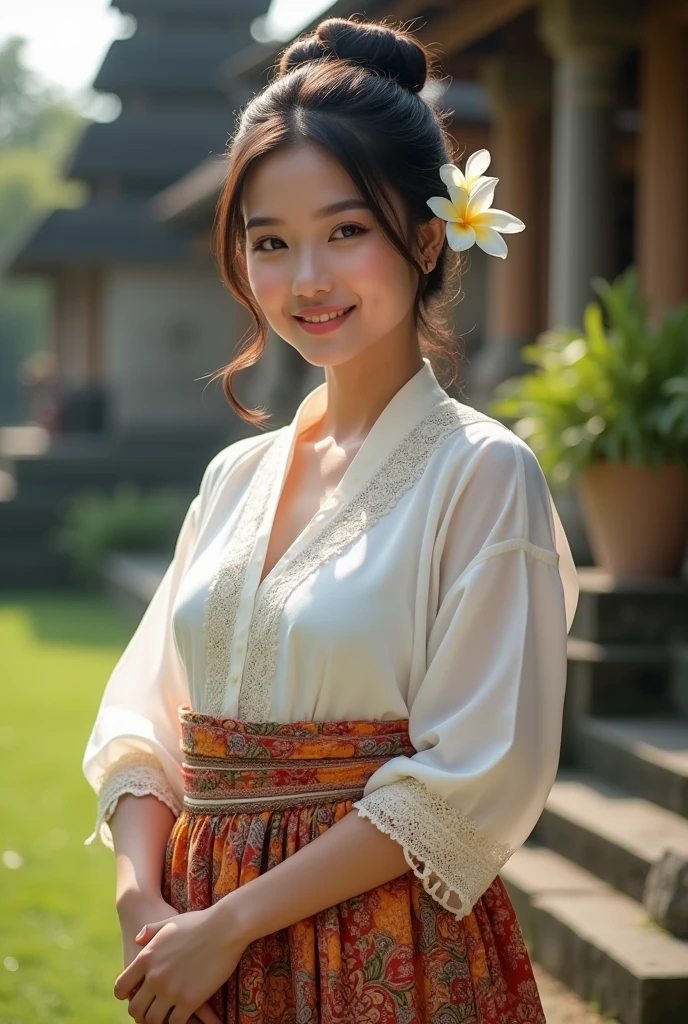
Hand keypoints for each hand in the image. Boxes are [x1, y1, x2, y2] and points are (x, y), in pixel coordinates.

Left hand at [114, 900, 246, 1023]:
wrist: (225, 927)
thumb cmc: (199, 922)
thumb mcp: (169, 923)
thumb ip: (150, 931)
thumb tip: (138, 938)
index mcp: (146, 958)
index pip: (121, 987)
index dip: (124, 995)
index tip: (133, 996)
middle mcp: (154, 977)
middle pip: (135, 1009)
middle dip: (141, 1013)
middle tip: (151, 1011)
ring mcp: (171, 990)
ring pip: (153, 1020)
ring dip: (159, 1020)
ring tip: (167, 1016)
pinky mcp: (189, 1000)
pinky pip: (175, 1023)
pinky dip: (177, 1023)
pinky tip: (184, 1017)